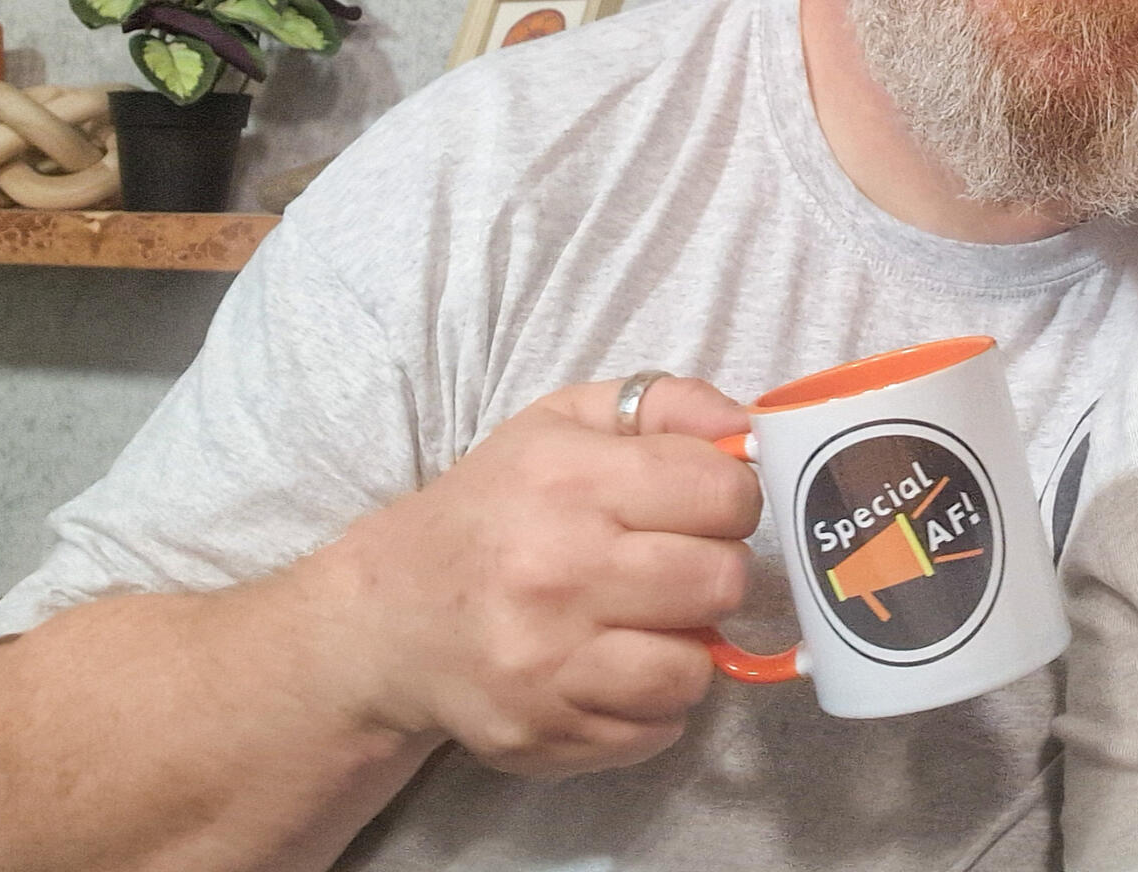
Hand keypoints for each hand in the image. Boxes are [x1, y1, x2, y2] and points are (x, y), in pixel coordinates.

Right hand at [302, 376, 759, 778]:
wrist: (389, 617)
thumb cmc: (494, 506)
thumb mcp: (565, 421)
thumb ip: (667, 404)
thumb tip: (748, 429)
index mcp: (572, 482)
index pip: (724, 494)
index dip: (734, 498)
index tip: (707, 507)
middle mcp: (558, 572)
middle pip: (721, 582)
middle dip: (715, 571)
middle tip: (677, 564)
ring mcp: (547, 664)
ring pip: (695, 667)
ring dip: (687, 645)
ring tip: (649, 620)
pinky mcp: (542, 733)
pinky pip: (657, 730)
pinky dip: (652, 703)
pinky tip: (615, 666)